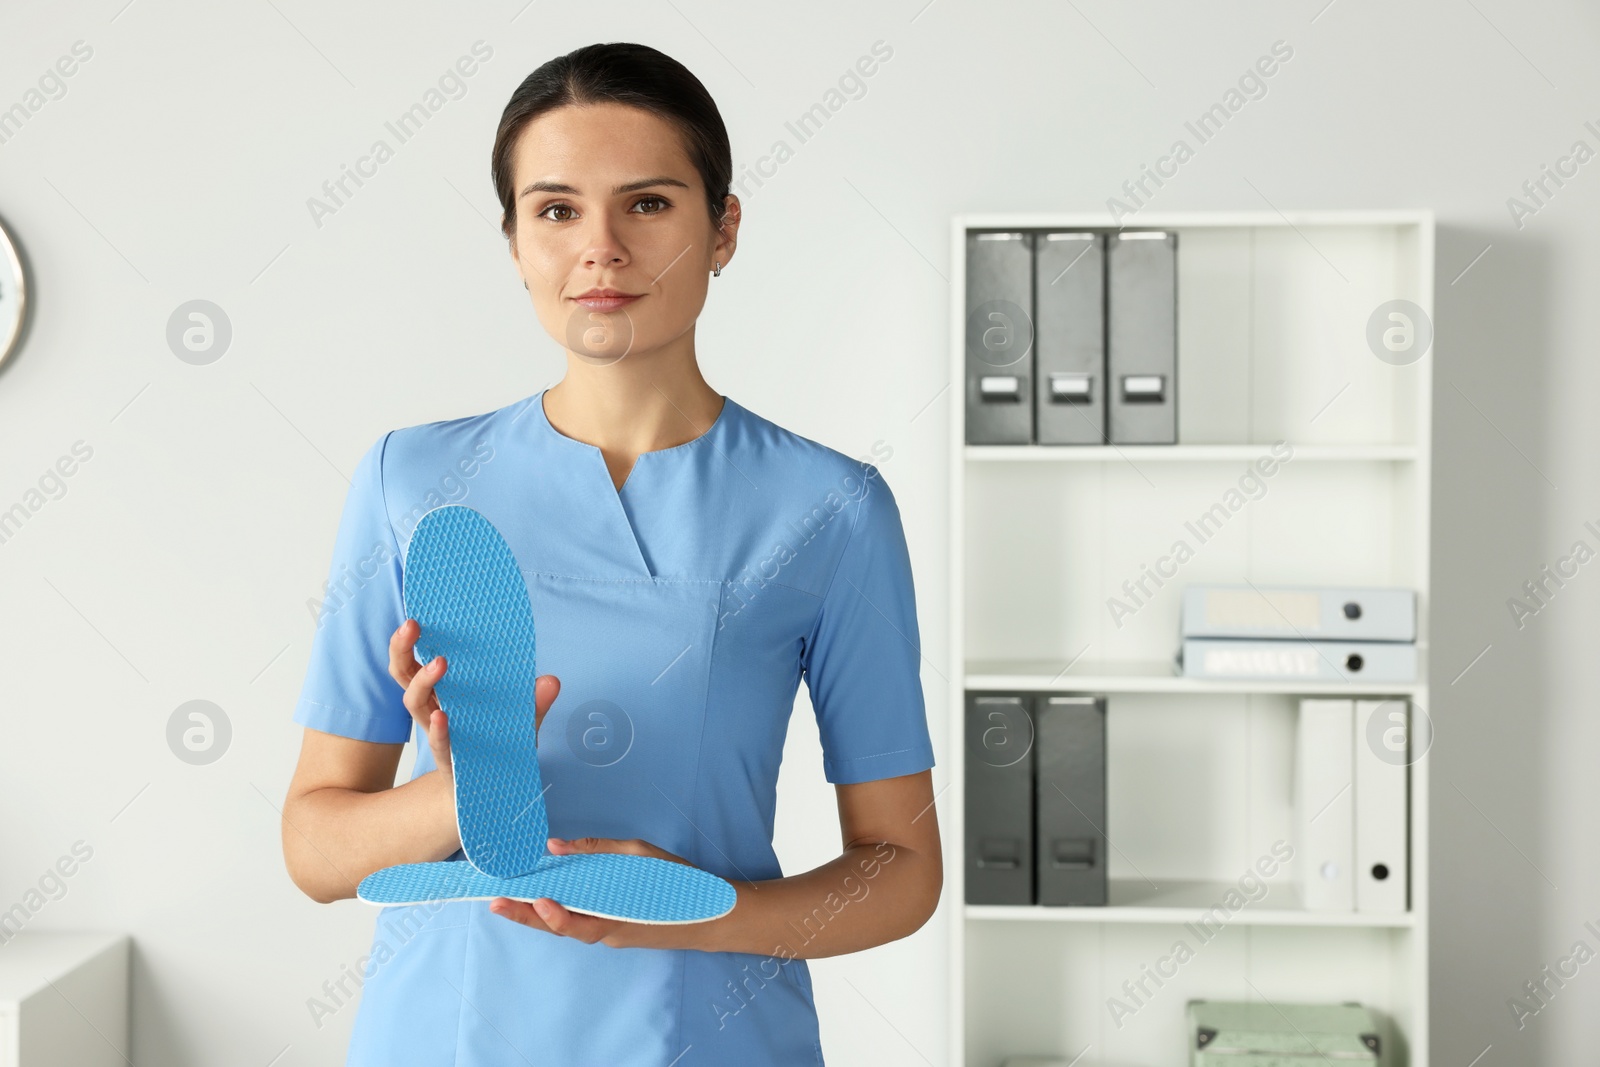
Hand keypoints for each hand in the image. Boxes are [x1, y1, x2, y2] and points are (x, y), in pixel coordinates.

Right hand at [388, 616, 559, 792]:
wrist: (493, 798)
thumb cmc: (499, 751)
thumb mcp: (519, 722)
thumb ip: (533, 703)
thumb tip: (552, 680)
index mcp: (444, 693)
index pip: (416, 661)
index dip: (408, 641)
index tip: (414, 616)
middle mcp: (433, 710)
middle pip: (404, 675)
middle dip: (402, 650)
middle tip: (412, 625)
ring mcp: (439, 735)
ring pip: (415, 704)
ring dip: (423, 682)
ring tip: (439, 664)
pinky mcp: (449, 763)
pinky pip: (439, 744)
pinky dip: (440, 731)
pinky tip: (443, 716)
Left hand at [488, 837, 700, 946]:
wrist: (712, 915)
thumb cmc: (680, 883)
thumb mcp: (642, 856)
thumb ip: (599, 850)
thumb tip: (557, 846)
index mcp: (618, 918)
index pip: (577, 923)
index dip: (552, 916)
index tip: (534, 902)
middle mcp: (610, 932)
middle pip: (561, 928)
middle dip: (527, 917)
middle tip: (495, 905)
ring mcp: (612, 933)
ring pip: (569, 926)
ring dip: (539, 915)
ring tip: (511, 901)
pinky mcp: (615, 928)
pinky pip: (583, 920)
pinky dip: (562, 910)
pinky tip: (548, 896)